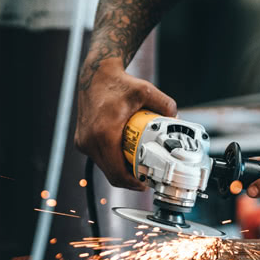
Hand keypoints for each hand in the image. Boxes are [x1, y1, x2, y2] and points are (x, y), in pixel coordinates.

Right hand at [75, 63, 176, 190]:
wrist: (95, 76)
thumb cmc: (118, 83)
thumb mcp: (146, 91)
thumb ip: (166, 105)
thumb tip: (178, 121)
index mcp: (103, 134)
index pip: (117, 172)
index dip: (133, 183)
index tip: (146, 183)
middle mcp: (89, 141)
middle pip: (112, 174)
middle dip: (130, 179)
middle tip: (147, 176)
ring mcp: (83, 142)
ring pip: (105, 168)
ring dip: (121, 171)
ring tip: (139, 166)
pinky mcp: (82, 141)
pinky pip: (100, 159)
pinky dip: (113, 161)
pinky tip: (126, 156)